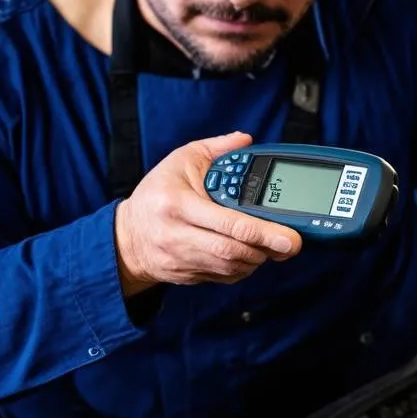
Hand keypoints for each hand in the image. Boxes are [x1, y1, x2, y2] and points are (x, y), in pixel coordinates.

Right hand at [114, 131, 301, 296]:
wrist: (127, 236)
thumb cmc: (157, 193)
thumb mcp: (181, 160)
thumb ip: (216, 148)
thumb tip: (245, 140)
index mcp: (178, 204)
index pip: (229, 223)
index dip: (264, 232)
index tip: (290, 236)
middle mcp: (179, 235)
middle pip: (233, 250)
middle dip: (267, 249)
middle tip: (290, 244)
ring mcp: (182, 259)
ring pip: (230, 266)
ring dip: (256, 259)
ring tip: (269, 246)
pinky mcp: (187, 276)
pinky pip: (223, 277)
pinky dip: (242, 269)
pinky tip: (249, 256)